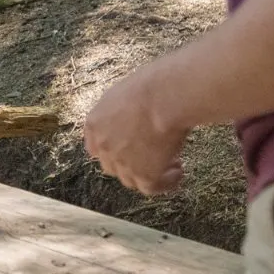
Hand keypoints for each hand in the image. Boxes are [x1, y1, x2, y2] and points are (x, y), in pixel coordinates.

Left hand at [83, 66, 188, 195]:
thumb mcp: (123, 93)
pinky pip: (151, 188)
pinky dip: (165, 184)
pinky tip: (178, 174)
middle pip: (112, 165)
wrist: (163, 98)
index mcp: (95, 123)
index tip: (128, 148)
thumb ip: (120, 111)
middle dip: (131, 162)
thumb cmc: (150, 85)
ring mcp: (122, 163)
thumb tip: (133, 117)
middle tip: (152, 155)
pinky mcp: (144, 174)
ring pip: (130, 179)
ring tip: (172, 164)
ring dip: (150, 173)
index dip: (112, 150)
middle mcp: (103, 145)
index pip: (95, 146)